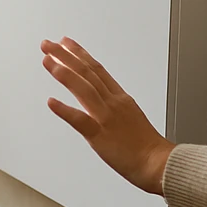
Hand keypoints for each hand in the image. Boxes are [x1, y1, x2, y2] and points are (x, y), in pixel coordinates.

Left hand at [42, 36, 174, 193]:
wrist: (159, 164)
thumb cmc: (147, 146)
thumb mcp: (132, 117)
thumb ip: (116, 107)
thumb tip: (103, 102)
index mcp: (120, 98)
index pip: (97, 69)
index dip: (80, 54)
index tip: (66, 43)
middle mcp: (112, 103)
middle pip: (87, 73)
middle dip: (65, 56)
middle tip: (48, 44)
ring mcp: (106, 118)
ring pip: (83, 89)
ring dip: (63, 73)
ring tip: (47, 61)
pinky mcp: (100, 136)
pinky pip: (80, 120)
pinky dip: (64, 110)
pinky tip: (51, 101)